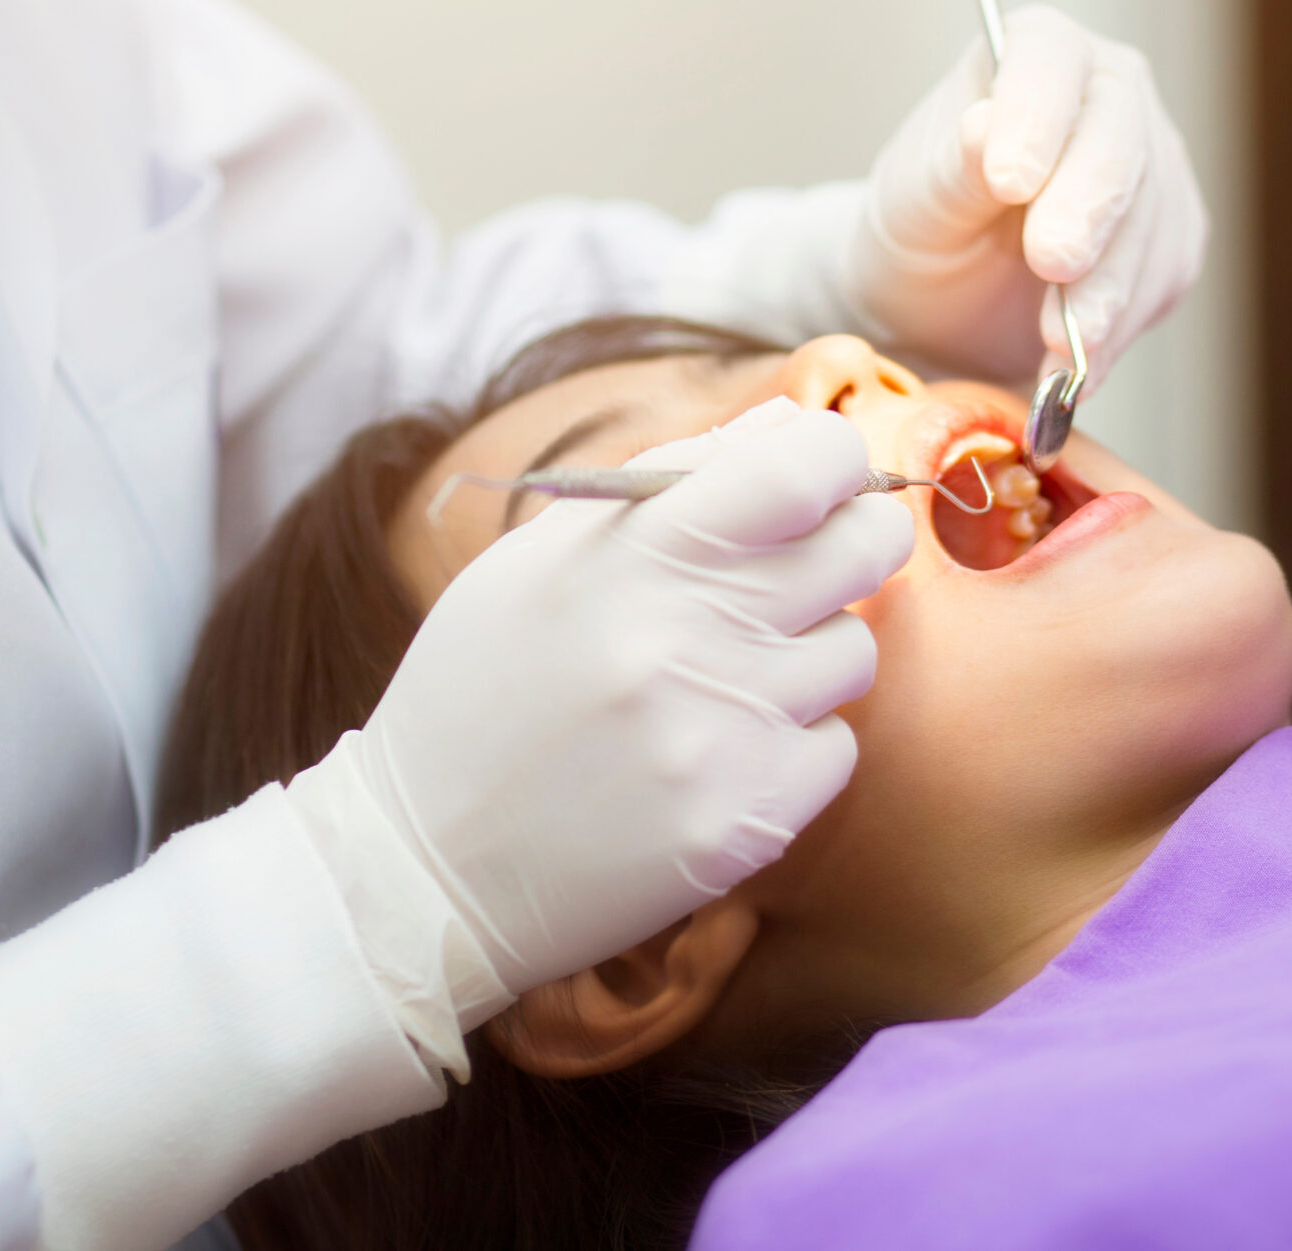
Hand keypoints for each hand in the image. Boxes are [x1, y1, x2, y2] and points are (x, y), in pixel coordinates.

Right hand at [334, 400, 910, 996]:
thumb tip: (789, 425)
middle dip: (855, 540)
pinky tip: (714, 752)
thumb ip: (668, 478)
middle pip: (863, 550)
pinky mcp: (748, 823)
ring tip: (722, 676)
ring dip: (808, 653)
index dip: (835, 458)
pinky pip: (834, 748)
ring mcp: (724, 736)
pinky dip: (793, 744)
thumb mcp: (541, 559)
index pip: (802, 470)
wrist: (428, 865)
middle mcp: (688, 639)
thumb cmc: (484, 690)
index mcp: (634, 556)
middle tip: (815, 561)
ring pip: (852, 651)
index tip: (825, 475)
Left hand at [846, 6, 1205, 394]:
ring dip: (1106, 292)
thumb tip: (985, 128)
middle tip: (1052, 264)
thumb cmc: (922, 225)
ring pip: (1152, 220)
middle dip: (1088, 209)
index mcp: (1036, 53)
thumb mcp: (916, 198)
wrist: (943, 297)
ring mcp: (1151, 166)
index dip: (1038, 112)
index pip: (1051, 57)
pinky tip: (1077, 368)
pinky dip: (1118, 332)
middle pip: (1122, 139)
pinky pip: (1161, 280)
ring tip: (1056, 346)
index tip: (1009, 179)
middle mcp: (1108, 96)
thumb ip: (955, 166)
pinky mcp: (1168, 240)